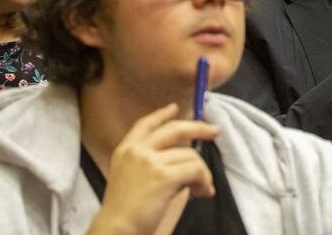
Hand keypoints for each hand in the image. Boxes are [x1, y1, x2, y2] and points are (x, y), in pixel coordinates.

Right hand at [86, 103, 218, 234]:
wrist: (116, 229)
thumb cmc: (124, 212)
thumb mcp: (127, 178)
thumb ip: (147, 163)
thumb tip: (180, 158)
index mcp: (125, 151)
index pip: (145, 124)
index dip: (162, 114)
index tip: (175, 108)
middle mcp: (137, 151)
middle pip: (174, 129)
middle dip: (198, 128)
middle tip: (215, 131)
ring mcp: (150, 161)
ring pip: (190, 155)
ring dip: (202, 173)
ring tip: (203, 189)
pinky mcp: (164, 176)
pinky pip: (195, 170)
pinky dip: (203, 181)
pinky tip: (202, 192)